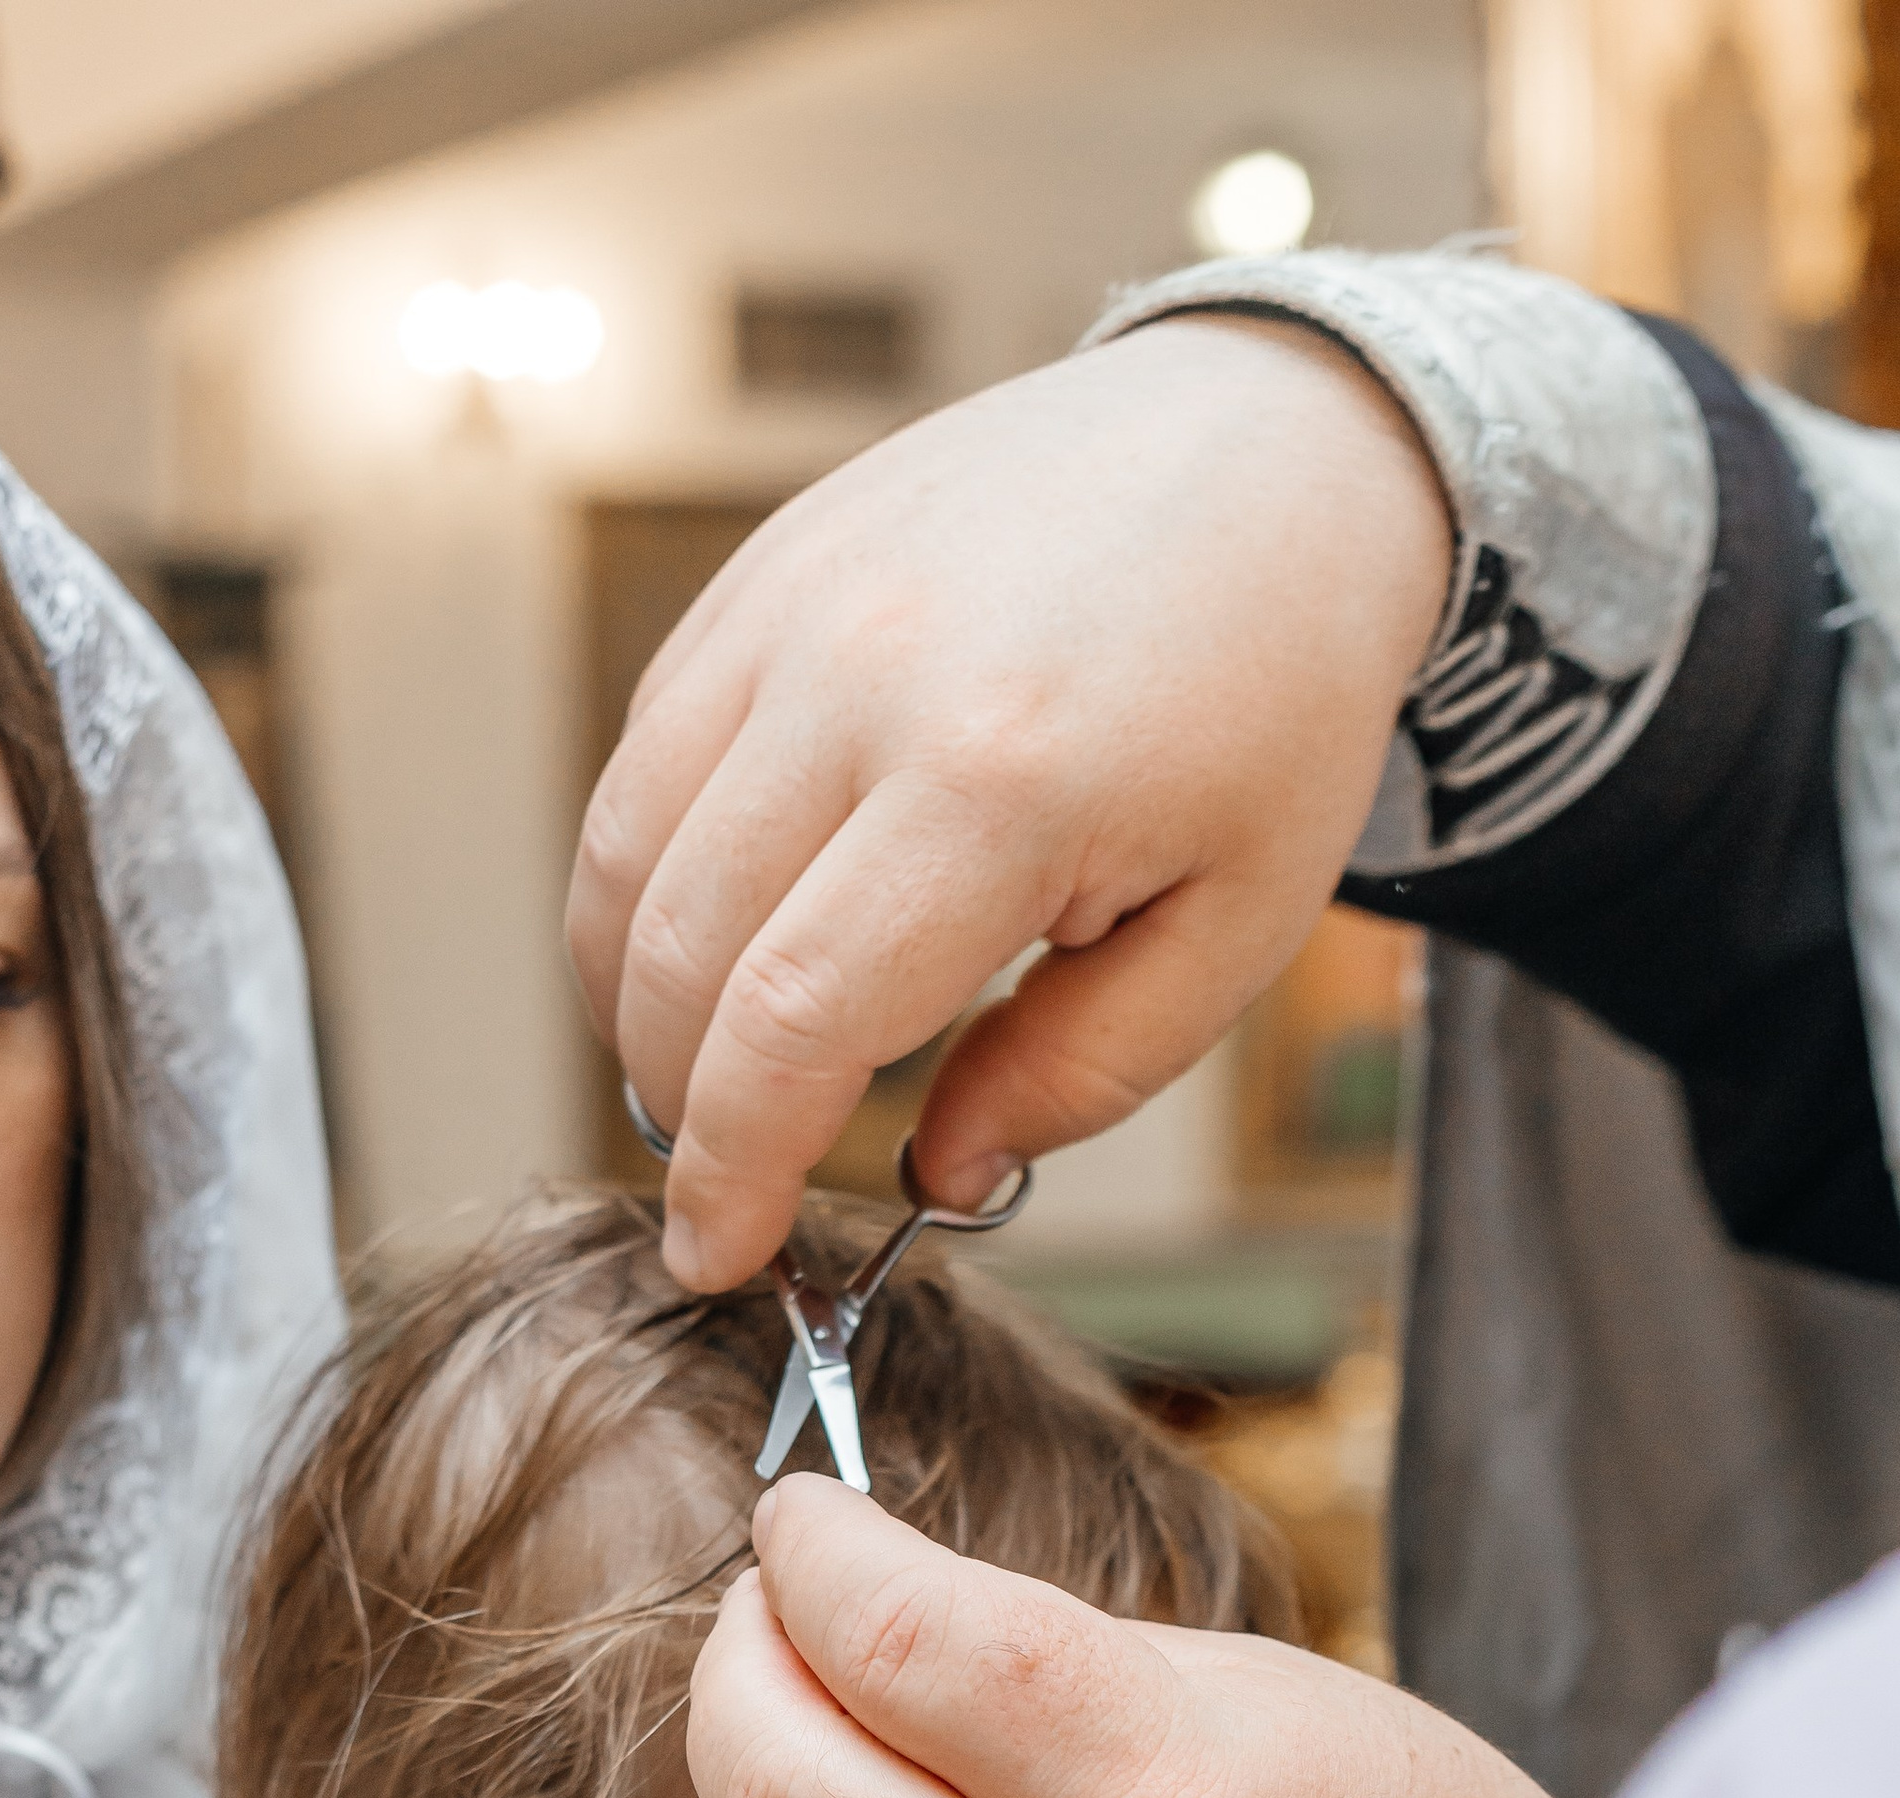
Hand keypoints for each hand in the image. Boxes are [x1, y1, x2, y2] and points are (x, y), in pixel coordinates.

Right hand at [568, 314, 1451, 1290]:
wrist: (1273, 439)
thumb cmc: (1269, 694)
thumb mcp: (1240, 921)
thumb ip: (1084, 1069)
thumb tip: (936, 1170)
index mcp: (1002, 782)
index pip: (790, 1025)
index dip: (731, 1168)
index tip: (716, 1256)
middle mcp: (866, 679)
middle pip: (681, 957)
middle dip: (682, 1108)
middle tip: (729, 1174)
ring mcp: (795, 607)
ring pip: (626, 860)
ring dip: (635, 1003)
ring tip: (710, 1068)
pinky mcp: (762, 571)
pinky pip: (642, 759)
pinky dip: (646, 882)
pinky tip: (720, 935)